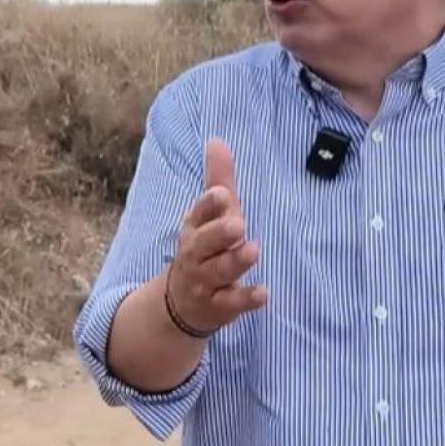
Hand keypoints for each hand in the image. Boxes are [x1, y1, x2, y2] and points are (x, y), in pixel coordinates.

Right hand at [165, 138, 264, 334]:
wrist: (181, 303)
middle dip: (219, 233)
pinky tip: (264, 293)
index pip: (199, 214)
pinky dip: (246, 298)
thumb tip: (217, 140)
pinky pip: (232, 302)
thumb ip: (218, 179)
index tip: (221, 193)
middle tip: (237, 224)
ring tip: (253, 250)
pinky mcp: (219, 305)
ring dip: (235, 262)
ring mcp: (206, 281)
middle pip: (205, 242)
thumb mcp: (209, 214)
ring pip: (219, 271)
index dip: (208, 205)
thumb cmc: (205, 246)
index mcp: (195, 228)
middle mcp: (197, 254)